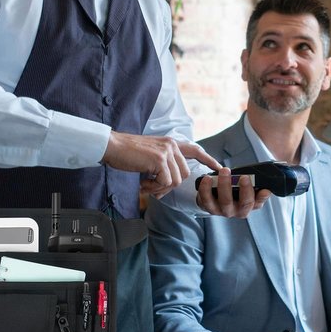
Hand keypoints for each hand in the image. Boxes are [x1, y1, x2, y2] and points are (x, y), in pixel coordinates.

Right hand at [103, 133, 221, 198]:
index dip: (207, 159)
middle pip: (184, 174)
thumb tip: (168, 185)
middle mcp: (171, 145)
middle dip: (169, 186)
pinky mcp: (159, 159)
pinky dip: (154, 188)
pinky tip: (143, 183)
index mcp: (170, 143)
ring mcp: (166, 152)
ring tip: (146, 184)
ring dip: (160, 188)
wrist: (112, 147)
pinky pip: (165, 182)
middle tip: (152, 188)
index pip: (195, 150)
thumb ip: (163, 165)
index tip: (218, 166)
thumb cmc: (127, 154)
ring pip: (176, 180)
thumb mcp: (150, 156)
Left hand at [196, 166, 271, 218]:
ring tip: (224, 172)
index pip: (258, 203)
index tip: (264, 189)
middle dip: (244, 190)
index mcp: (248, 206)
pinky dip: (206, 189)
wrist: (215, 197)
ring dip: (225, 186)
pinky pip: (206, 200)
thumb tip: (267, 189)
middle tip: (243, 176)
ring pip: (225, 202)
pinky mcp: (209, 208)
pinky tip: (207, 178)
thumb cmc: (234, 191)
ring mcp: (222, 211)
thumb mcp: (246, 189)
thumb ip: (256, 188)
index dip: (261, 197)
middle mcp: (237, 211)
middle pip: (243, 204)